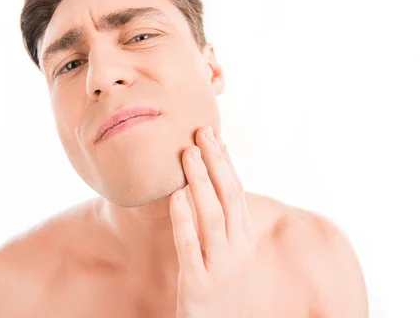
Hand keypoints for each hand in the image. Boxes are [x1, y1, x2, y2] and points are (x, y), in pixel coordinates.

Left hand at [170, 126, 256, 317]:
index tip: (213, 135)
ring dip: (200, 183)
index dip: (225, 163)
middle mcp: (238, 251)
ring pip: (212, 218)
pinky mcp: (198, 285)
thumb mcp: (226, 249)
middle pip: (228, 199)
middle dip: (215, 164)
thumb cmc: (217, 282)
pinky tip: (174, 197)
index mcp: (244, 239)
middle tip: (201, 134)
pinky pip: (189, 247)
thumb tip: (216, 174)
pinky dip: (183, 220)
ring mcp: (220, 268)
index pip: (237, 193)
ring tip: (188, 155)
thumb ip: (222, 217)